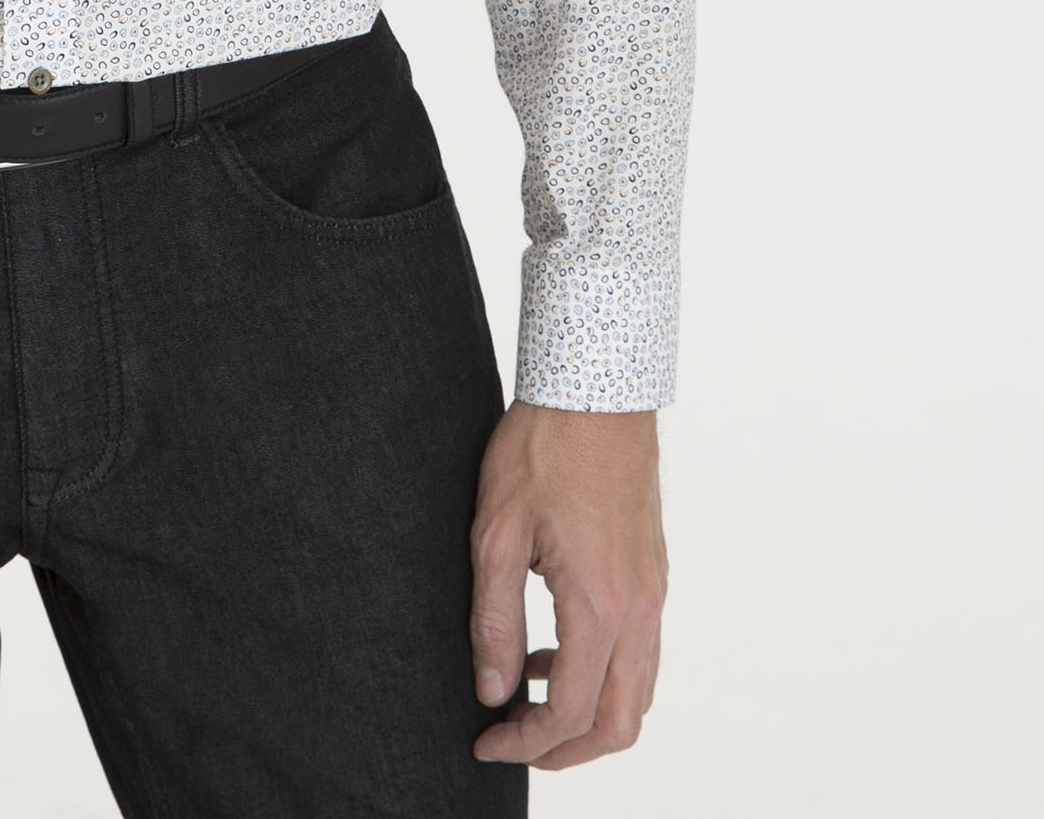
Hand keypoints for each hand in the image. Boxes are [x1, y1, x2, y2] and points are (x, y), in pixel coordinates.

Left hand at [469, 401, 666, 770]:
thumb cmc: (543, 448)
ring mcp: (654, 593)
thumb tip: (491, 688)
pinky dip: (604, 676)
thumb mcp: (495, 531)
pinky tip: (555, 649)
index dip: (526, 741)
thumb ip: (494, 619)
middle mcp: (640, 608)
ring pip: (638, 693)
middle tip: (513, 741)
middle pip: (620, 723)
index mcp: (600, 602)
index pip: (572, 711)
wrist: (596, 390)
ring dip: (589, 716)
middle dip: (565, 750)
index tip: (487, 741)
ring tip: (528, 695)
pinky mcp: (654, 575)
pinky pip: (641, 654)